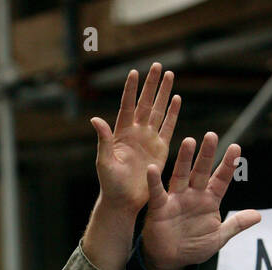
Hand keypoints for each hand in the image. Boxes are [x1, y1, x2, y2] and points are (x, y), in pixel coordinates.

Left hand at [91, 63, 179, 214]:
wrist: (124, 201)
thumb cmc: (110, 184)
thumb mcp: (104, 162)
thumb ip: (103, 140)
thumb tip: (95, 119)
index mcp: (120, 133)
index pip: (127, 106)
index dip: (131, 90)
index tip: (134, 72)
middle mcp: (135, 132)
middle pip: (145, 103)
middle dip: (151, 85)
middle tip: (157, 66)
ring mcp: (148, 139)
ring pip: (158, 111)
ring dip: (163, 94)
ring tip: (169, 75)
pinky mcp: (160, 149)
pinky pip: (167, 127)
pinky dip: (172, 113)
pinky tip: (176, 99)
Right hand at [140, 133, 260, 269]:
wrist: (171, 261)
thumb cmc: (194, 246)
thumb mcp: (219, 237)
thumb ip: (236, 224)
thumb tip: (259, 215)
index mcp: (209, 200)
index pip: (221, 179)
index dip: (228, 165)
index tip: (236, 148)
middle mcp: (193, 195)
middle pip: (201, 171)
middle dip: (207, 154)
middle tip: (211, 135)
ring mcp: (176, 200)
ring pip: (181, 175)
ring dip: (184, 159)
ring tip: (189, 142)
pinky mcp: (160, 208)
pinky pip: (157, 193)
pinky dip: (154, 182)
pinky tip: (152, 169)